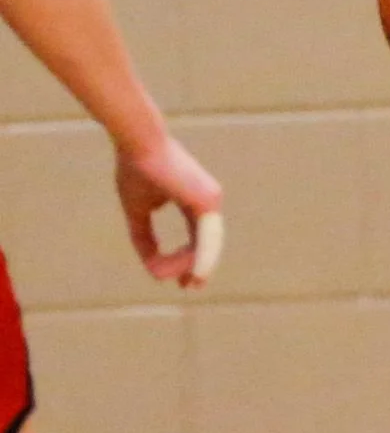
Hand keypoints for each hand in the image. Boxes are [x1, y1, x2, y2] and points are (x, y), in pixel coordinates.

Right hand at [114, 132, 222, 289]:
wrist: (139, 144)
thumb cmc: (136, 170)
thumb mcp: (137, 210)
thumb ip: (144, 237)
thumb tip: (152, 266)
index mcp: (193, 201)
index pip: (197, 237)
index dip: (188, 259)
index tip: (178, 280)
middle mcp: (208, 202)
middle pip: (207, 243)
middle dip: (199, 268)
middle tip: (190, 287)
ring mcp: (211, 201)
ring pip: (207, 245)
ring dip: (193, 266)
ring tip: (184, 283)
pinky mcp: (208, 201)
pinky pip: (207, 238)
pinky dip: (200, 259)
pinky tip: (191, 275)